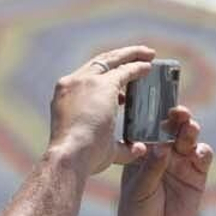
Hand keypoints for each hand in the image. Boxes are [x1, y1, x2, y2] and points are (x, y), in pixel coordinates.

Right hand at [48, 46, 156, 174]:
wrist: (70, 156)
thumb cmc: (82, 159)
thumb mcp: (103, 149)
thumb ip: (122, 148)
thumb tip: (139, 148)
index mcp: (66, 97)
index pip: (89, 78)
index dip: (108, 74)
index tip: (123, 76)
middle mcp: (72, 83)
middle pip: (99, 62)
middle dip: (121, 57)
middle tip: (141, 56)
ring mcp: (85, 81)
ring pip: (111, 59)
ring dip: (131, 55)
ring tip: (148, 55)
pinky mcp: (102, 84)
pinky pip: (124, 70)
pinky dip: (138, 67)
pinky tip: (149, 67)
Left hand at [113, 107, 213, 215]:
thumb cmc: (136, 212)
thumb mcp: (140, 188)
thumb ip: (152, 168)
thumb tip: (163, 147)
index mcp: (144, 151)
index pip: (152, 127)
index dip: (158, 115)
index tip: (160, 106)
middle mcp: (164, 153)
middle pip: (174, 130)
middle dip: (178, 119)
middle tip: (180, 113)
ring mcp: (181, 164)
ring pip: (189, 140)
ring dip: (191, 132)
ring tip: (189, 129)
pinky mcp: (197, 177)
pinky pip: (203, 158)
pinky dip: (203, 152)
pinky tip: (199, 154)